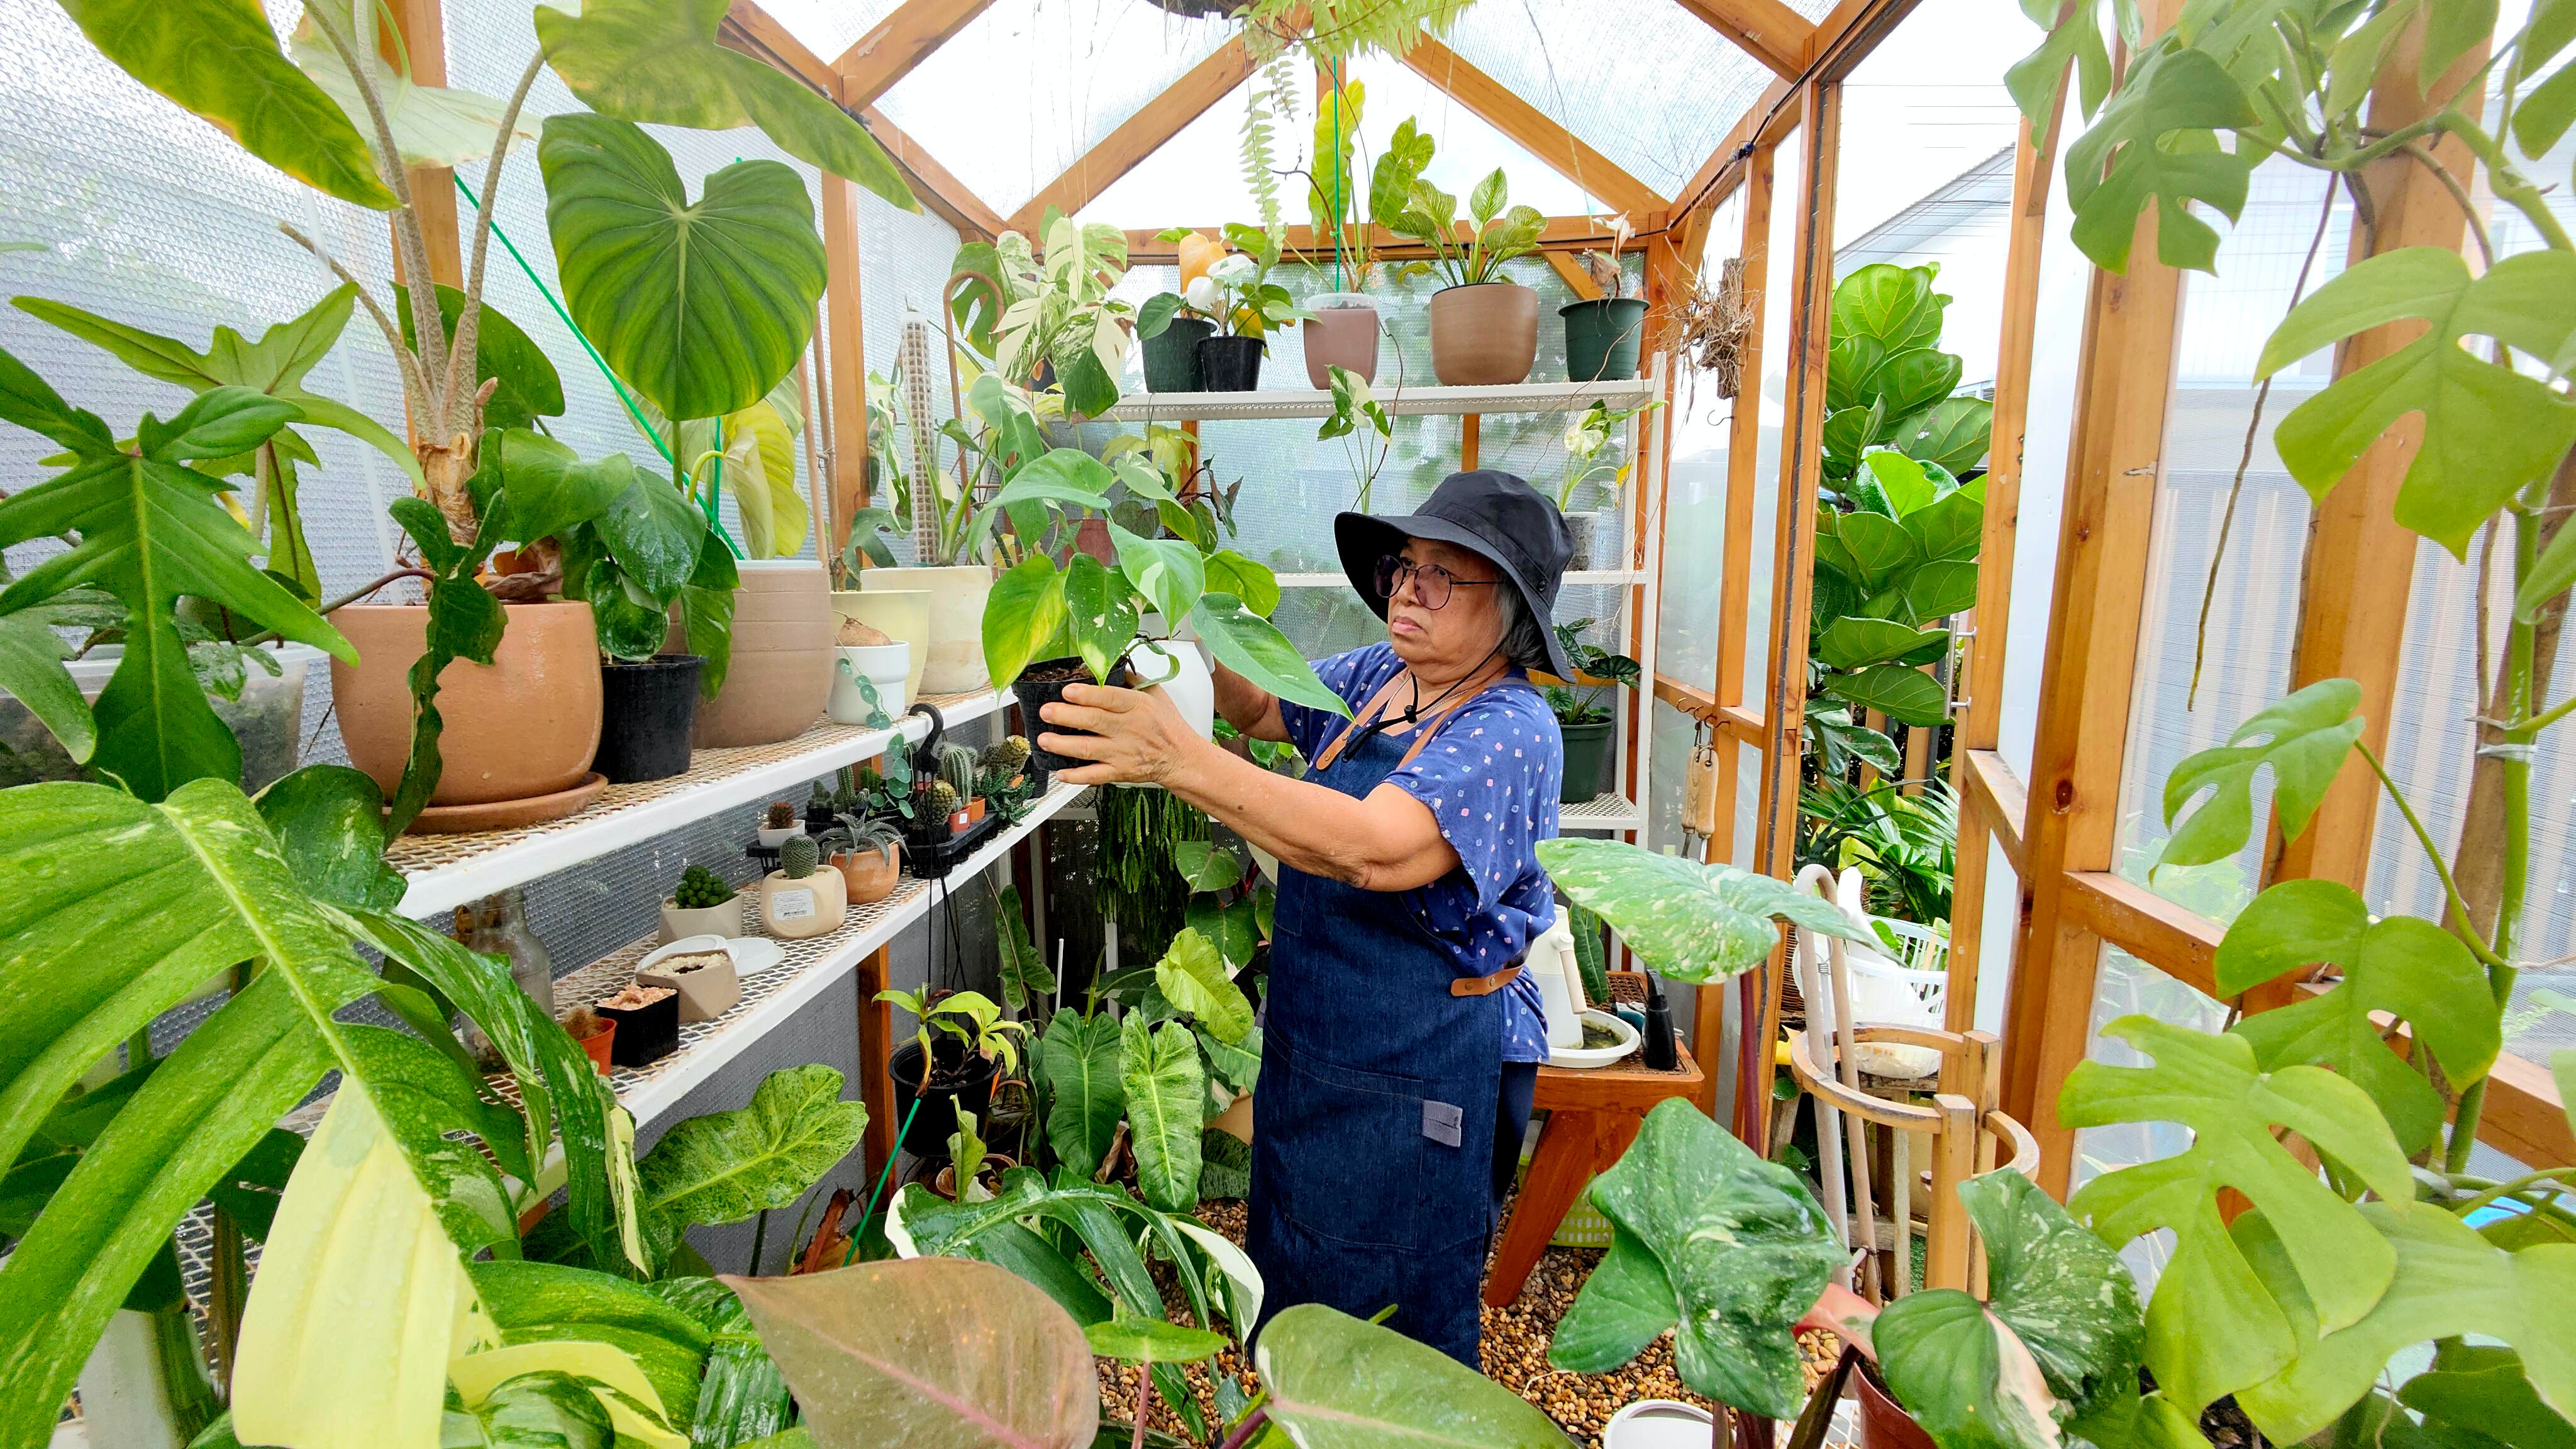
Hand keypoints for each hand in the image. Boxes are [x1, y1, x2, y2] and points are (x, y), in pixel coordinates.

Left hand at [1039, 681, 1206, 786]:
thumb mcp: (1157, 694)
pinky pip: (1095, 775)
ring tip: (1044, 739)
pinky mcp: (1119, 771)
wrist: (1181, 758)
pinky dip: (1076, 776)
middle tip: (1046, 711)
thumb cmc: (1168, 726)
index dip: (1087, 695)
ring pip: (1089, 748)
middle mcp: (1129, 729)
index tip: (1067, 691)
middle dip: (1066, 716)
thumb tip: (1111, 667)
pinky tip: (1061, 772)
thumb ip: (1133, 680)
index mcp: (1137, 706)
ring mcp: (1122, 752)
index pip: (1110, 698)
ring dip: (1063, 745)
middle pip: (1094, 721)